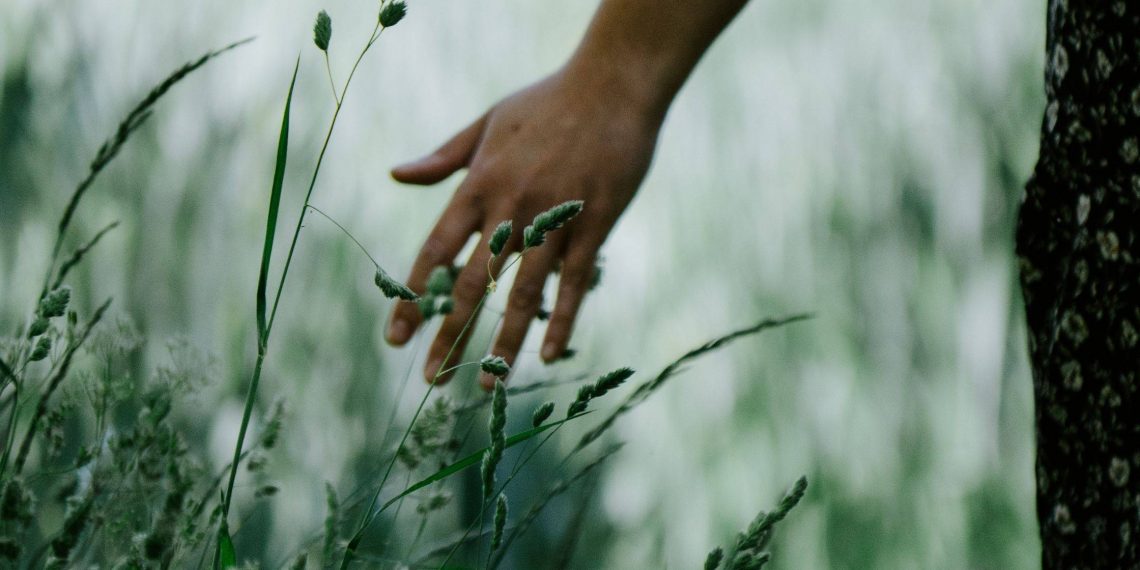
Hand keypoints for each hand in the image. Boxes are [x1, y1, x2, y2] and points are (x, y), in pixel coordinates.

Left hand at [385, 66, 661, 388]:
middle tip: (431, 379)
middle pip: (471, 284)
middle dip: (448, 335)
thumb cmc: (548, 101)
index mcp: (478, 184)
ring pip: (522, 293)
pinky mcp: (594, 223)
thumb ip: (444, 158)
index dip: (412, 298)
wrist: (614, 84)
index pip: (434, 252)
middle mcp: (510, 207)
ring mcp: (554, 217)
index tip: (394, 337)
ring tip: (489, 384)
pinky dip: (561, 321)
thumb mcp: (488, 122)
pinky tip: (548, 355)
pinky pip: (573, 282)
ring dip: (503, 343)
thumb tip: (396, 175)